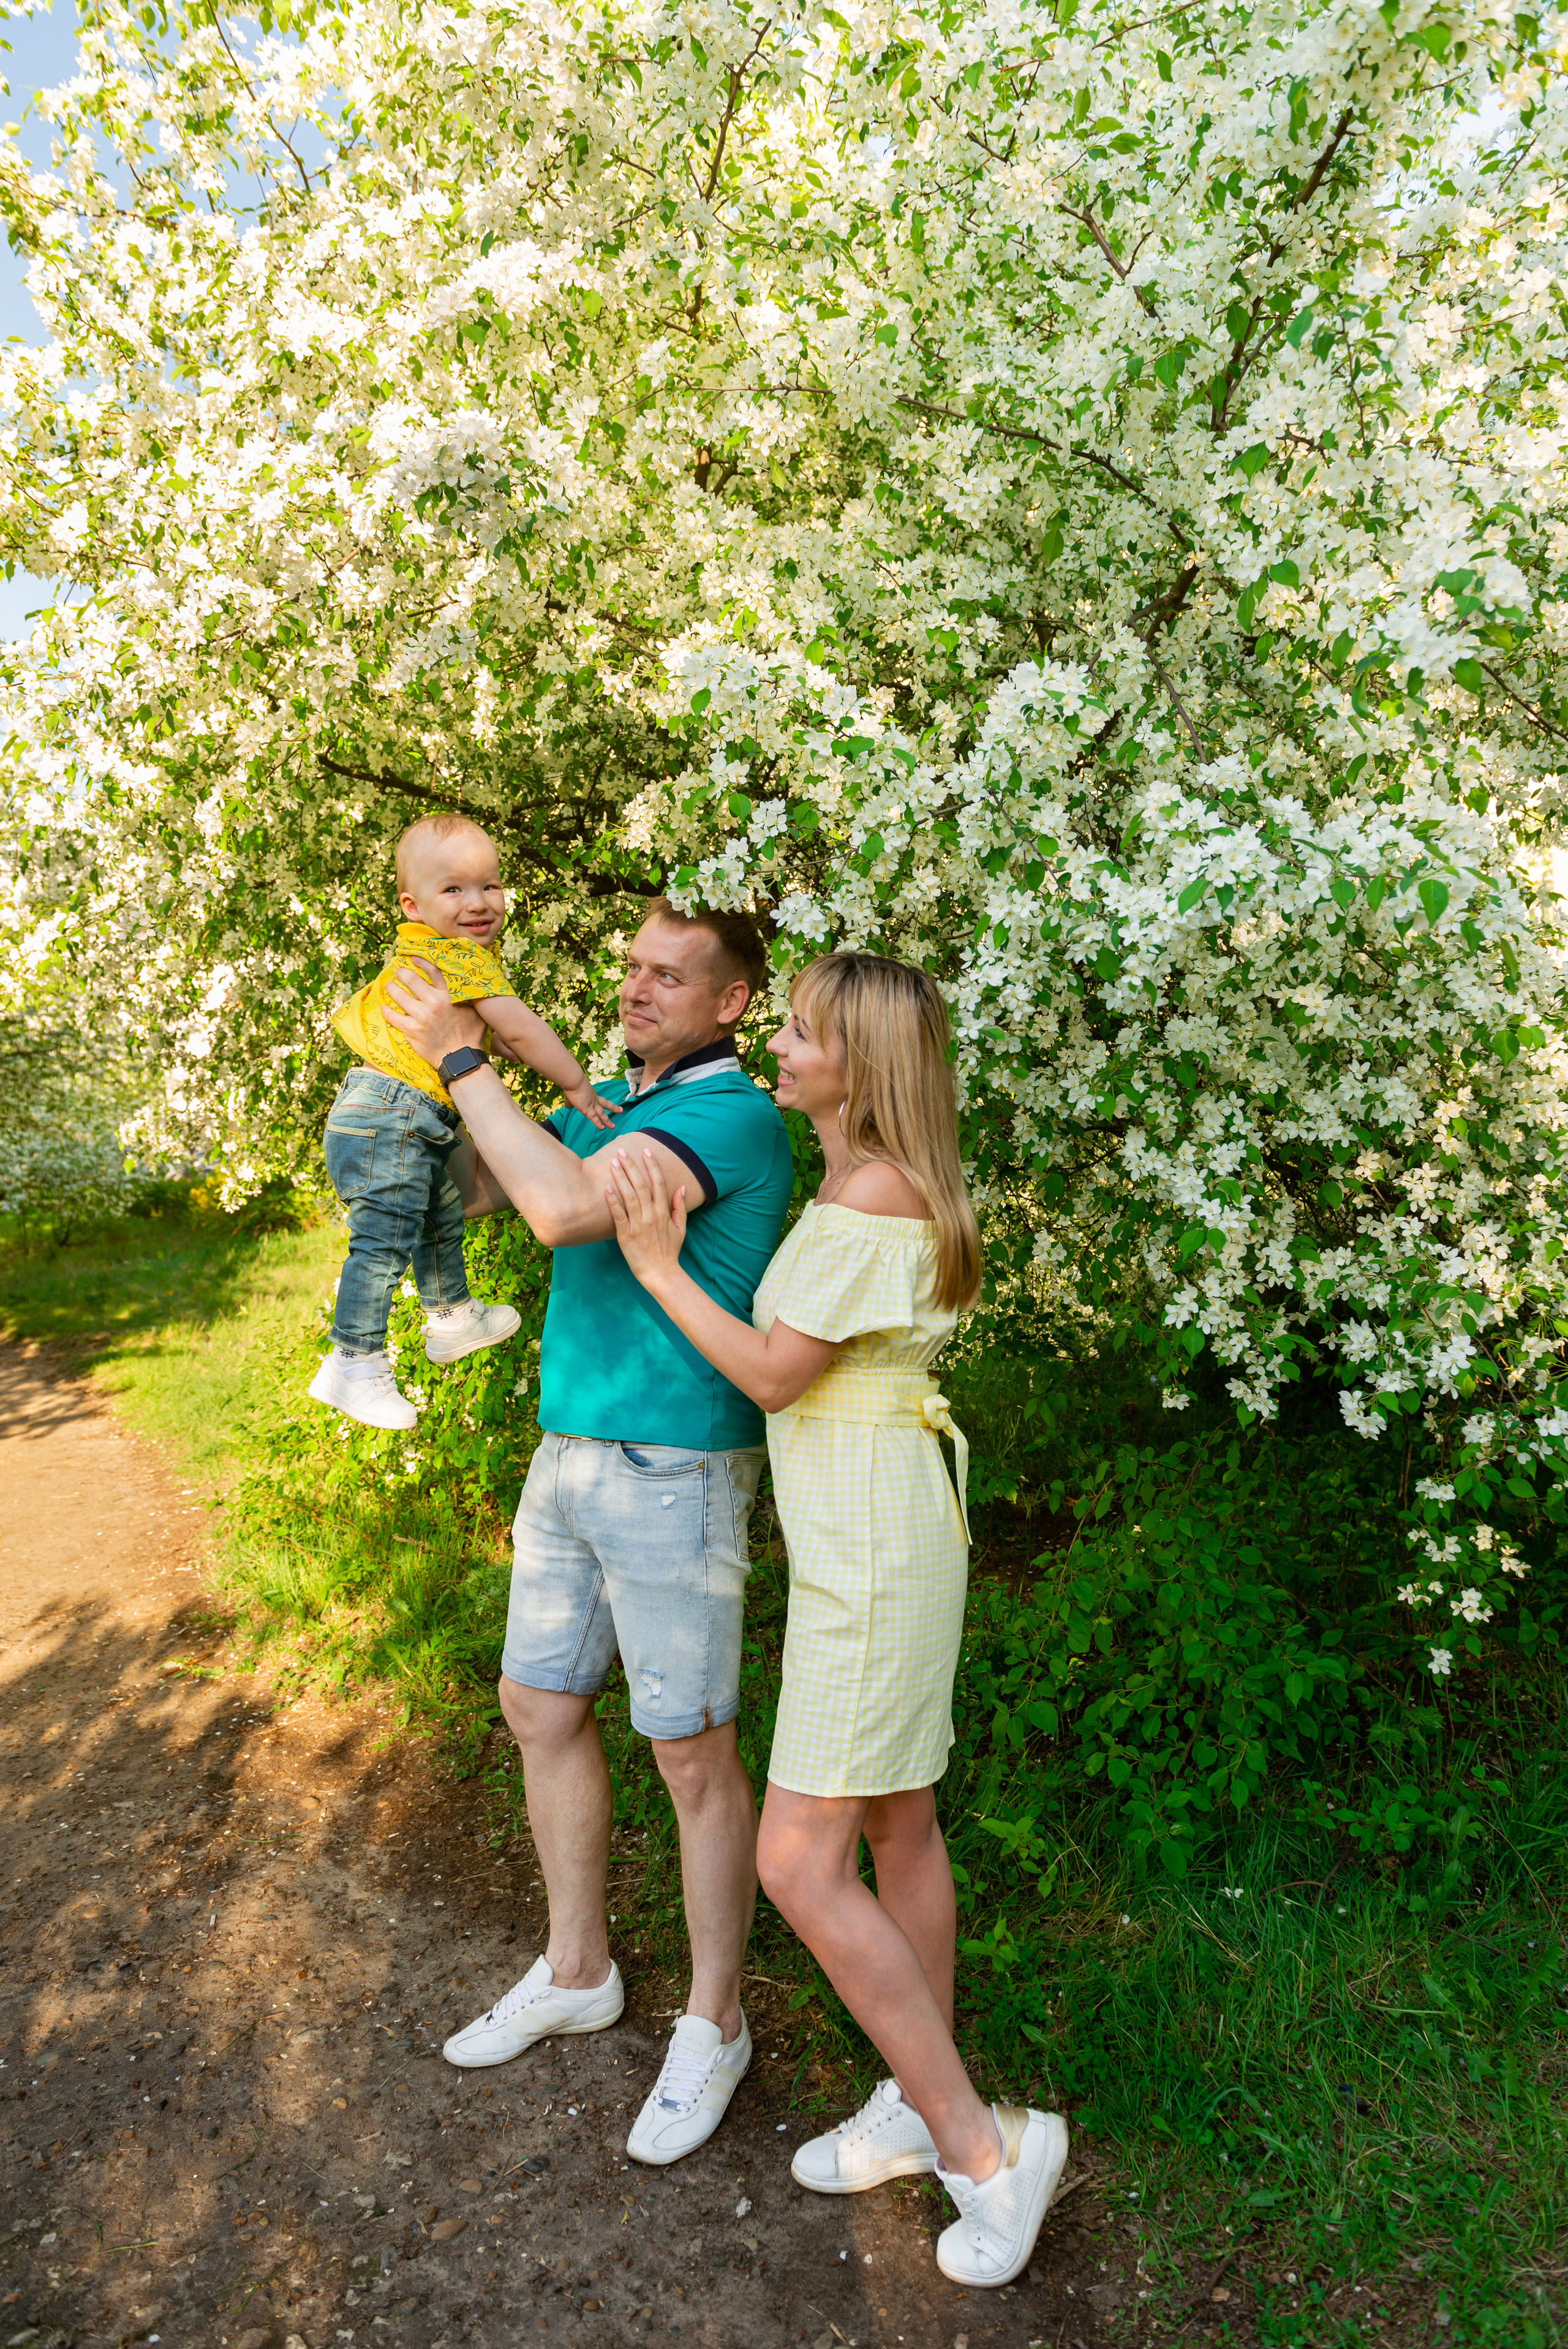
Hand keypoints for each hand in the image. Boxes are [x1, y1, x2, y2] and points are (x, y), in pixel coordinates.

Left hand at [382, 959, 485, 1063]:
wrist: (460, 1059)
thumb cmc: (471, 1036)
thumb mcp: (476, 1012)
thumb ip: (471, 997)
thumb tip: (472, 987)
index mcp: (449, 996)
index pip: (433, 971)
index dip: (421, 962)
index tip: (413, 959)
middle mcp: (433, 1003)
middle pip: (412, 980)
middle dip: (401, 973)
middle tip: (397, 972)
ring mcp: (421, 1017)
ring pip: (399, 996)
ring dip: (392, 989)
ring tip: (389, 986)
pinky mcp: (411, 1030)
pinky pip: (393, 1017)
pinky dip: (387, 1011)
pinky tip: (384, 1007)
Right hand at [564, 1078, 620, 1130]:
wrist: (573, 1080)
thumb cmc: (571, 1084)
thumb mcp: (571, 1094)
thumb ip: (570, 1102)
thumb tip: (568, 1106)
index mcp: (591, 1094)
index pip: (598, 1100)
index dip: (602, 1103)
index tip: (606, 1105)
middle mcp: (593, 1099)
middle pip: (606, 1104)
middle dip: (613, 1108)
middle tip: (620, 1110)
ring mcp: (591, 1104)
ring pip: (602, 1113)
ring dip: (607, 1120)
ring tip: (612, 1126)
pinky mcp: (587, 1109)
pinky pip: (594, 1118)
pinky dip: (598, 1123)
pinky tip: (602, 1128)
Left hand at [605, 1148, 686, 1286]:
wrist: (660, 1273)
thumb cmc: (669, 1251)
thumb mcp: (681, 1228)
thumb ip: (680, 1207)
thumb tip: (681, 1187)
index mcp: (663, 1212)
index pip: (658, 1183)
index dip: (652, 1166)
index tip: (646, 1151)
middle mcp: (651, 1215)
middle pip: (641, 1185)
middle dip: (631, 1166)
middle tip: (622, 1151)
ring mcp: (638, 1225)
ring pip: (629, 1196)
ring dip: (621, 1177)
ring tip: (613, 1162)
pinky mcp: (625, 1235)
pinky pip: (618, 1215)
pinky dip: (613, 1201)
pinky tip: (607, 1188)